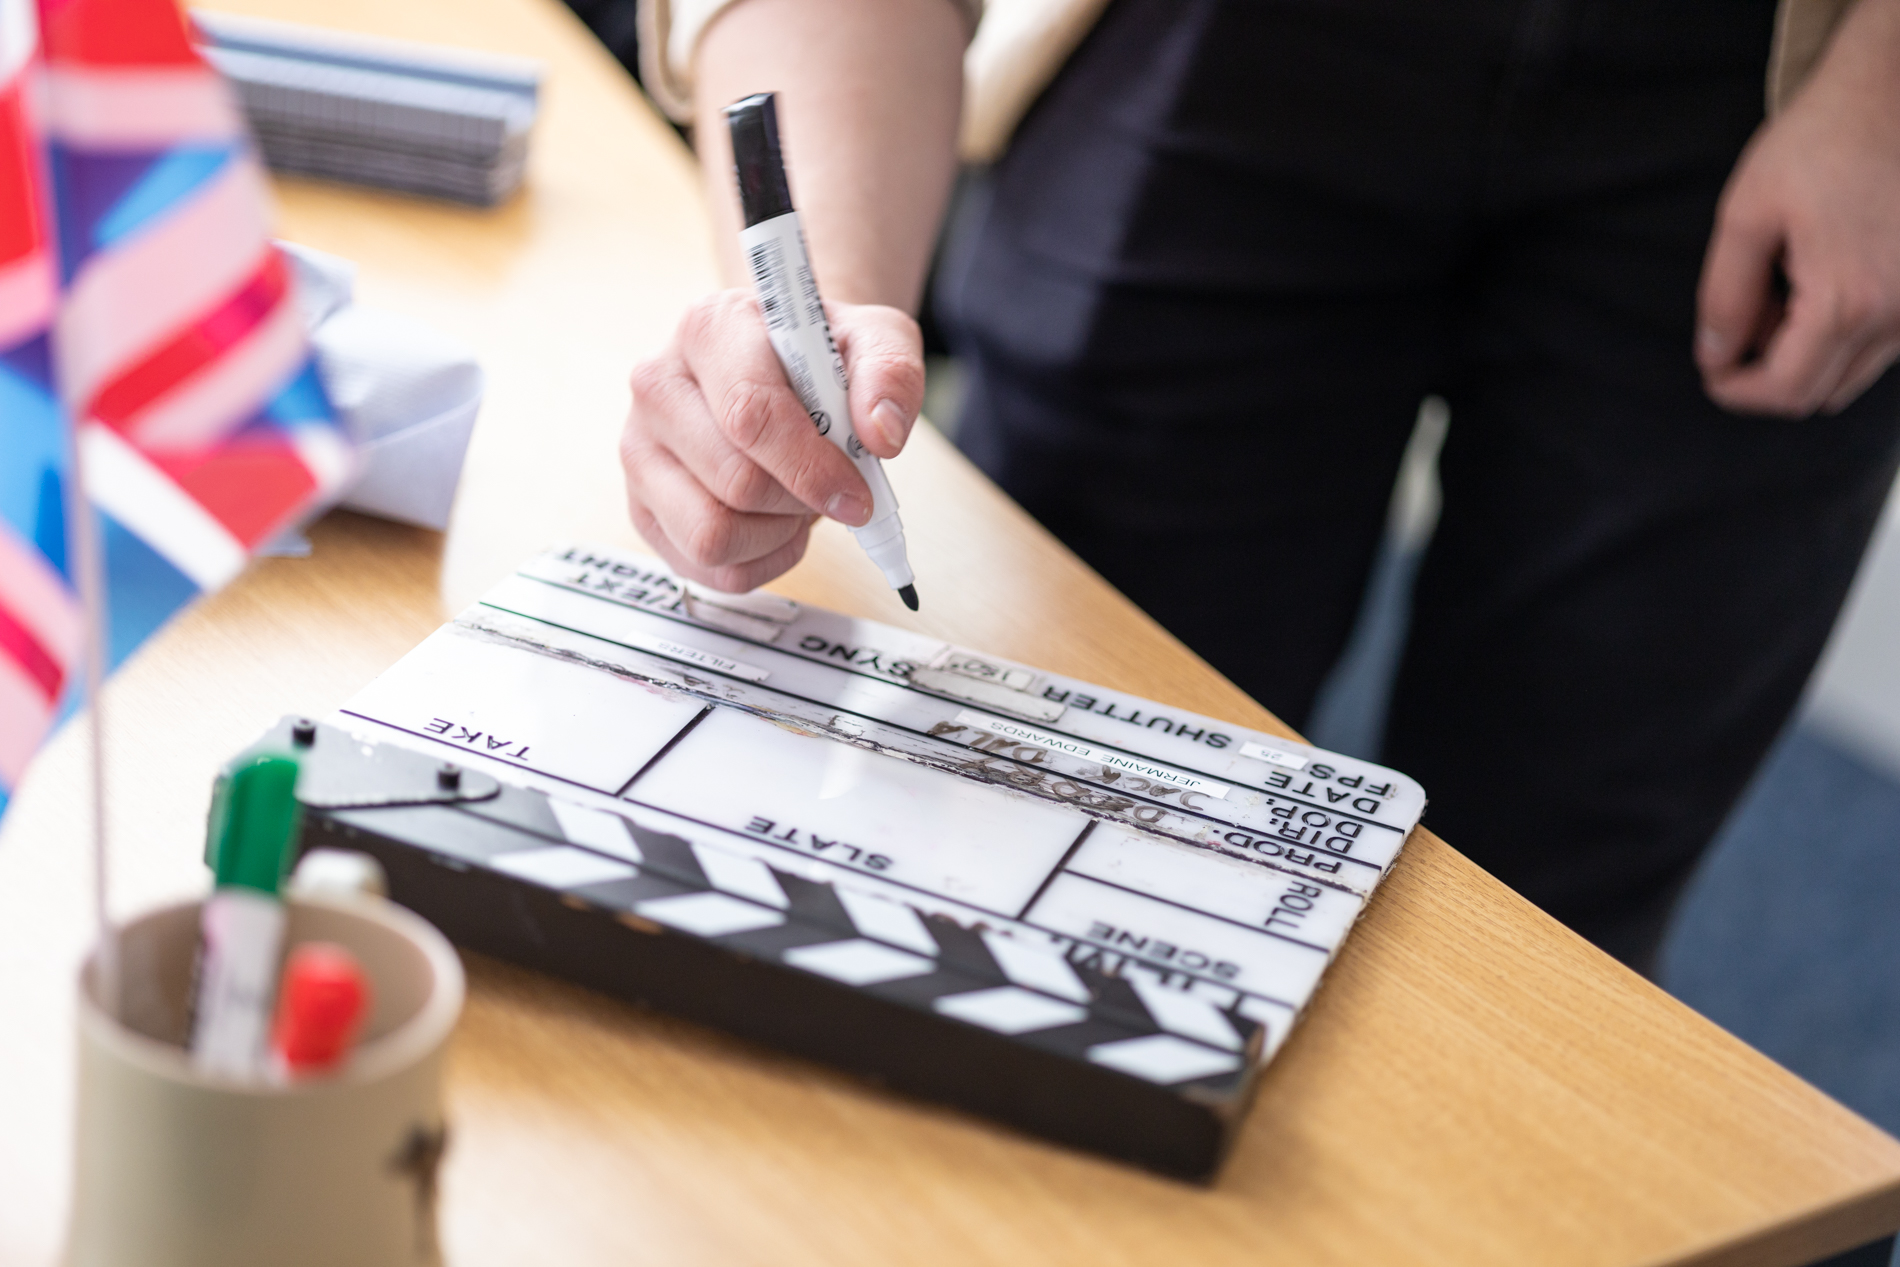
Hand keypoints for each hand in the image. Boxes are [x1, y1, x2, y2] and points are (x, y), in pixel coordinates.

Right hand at [621, 289, 924, 590]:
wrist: (782, 367)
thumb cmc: (818, 355)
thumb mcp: (873, 340)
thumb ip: (890, 374)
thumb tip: (880, 433)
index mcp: (708, 329)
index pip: (749, 415)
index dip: (811, 466)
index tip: (856, 491)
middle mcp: (658, 387)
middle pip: (734, 483)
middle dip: (800, 500)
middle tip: (829, 485)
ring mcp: (640, 451)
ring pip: (710, 536)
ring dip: (775, 534)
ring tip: (796, 501)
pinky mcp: (642, 507)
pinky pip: (707, 569)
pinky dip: (759, 560)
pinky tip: (774, 523)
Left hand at [1696, 0, 1899, 415]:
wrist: (1892, 92)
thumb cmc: (1820, 141)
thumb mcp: (1746, 214)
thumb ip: (1724, 295)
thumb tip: (1714, 355)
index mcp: (1848, 302)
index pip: (1786, 392)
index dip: (1735, 390)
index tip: (1711, 366)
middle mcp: (1899, 315)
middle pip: (1818, 393)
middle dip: (1766, 371)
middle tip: (1744, 313)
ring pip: (1850, 373)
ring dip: (1804, 352)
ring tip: (1783, 284)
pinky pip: (1879, 344)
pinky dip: (1840, 333)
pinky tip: (1820, 277)